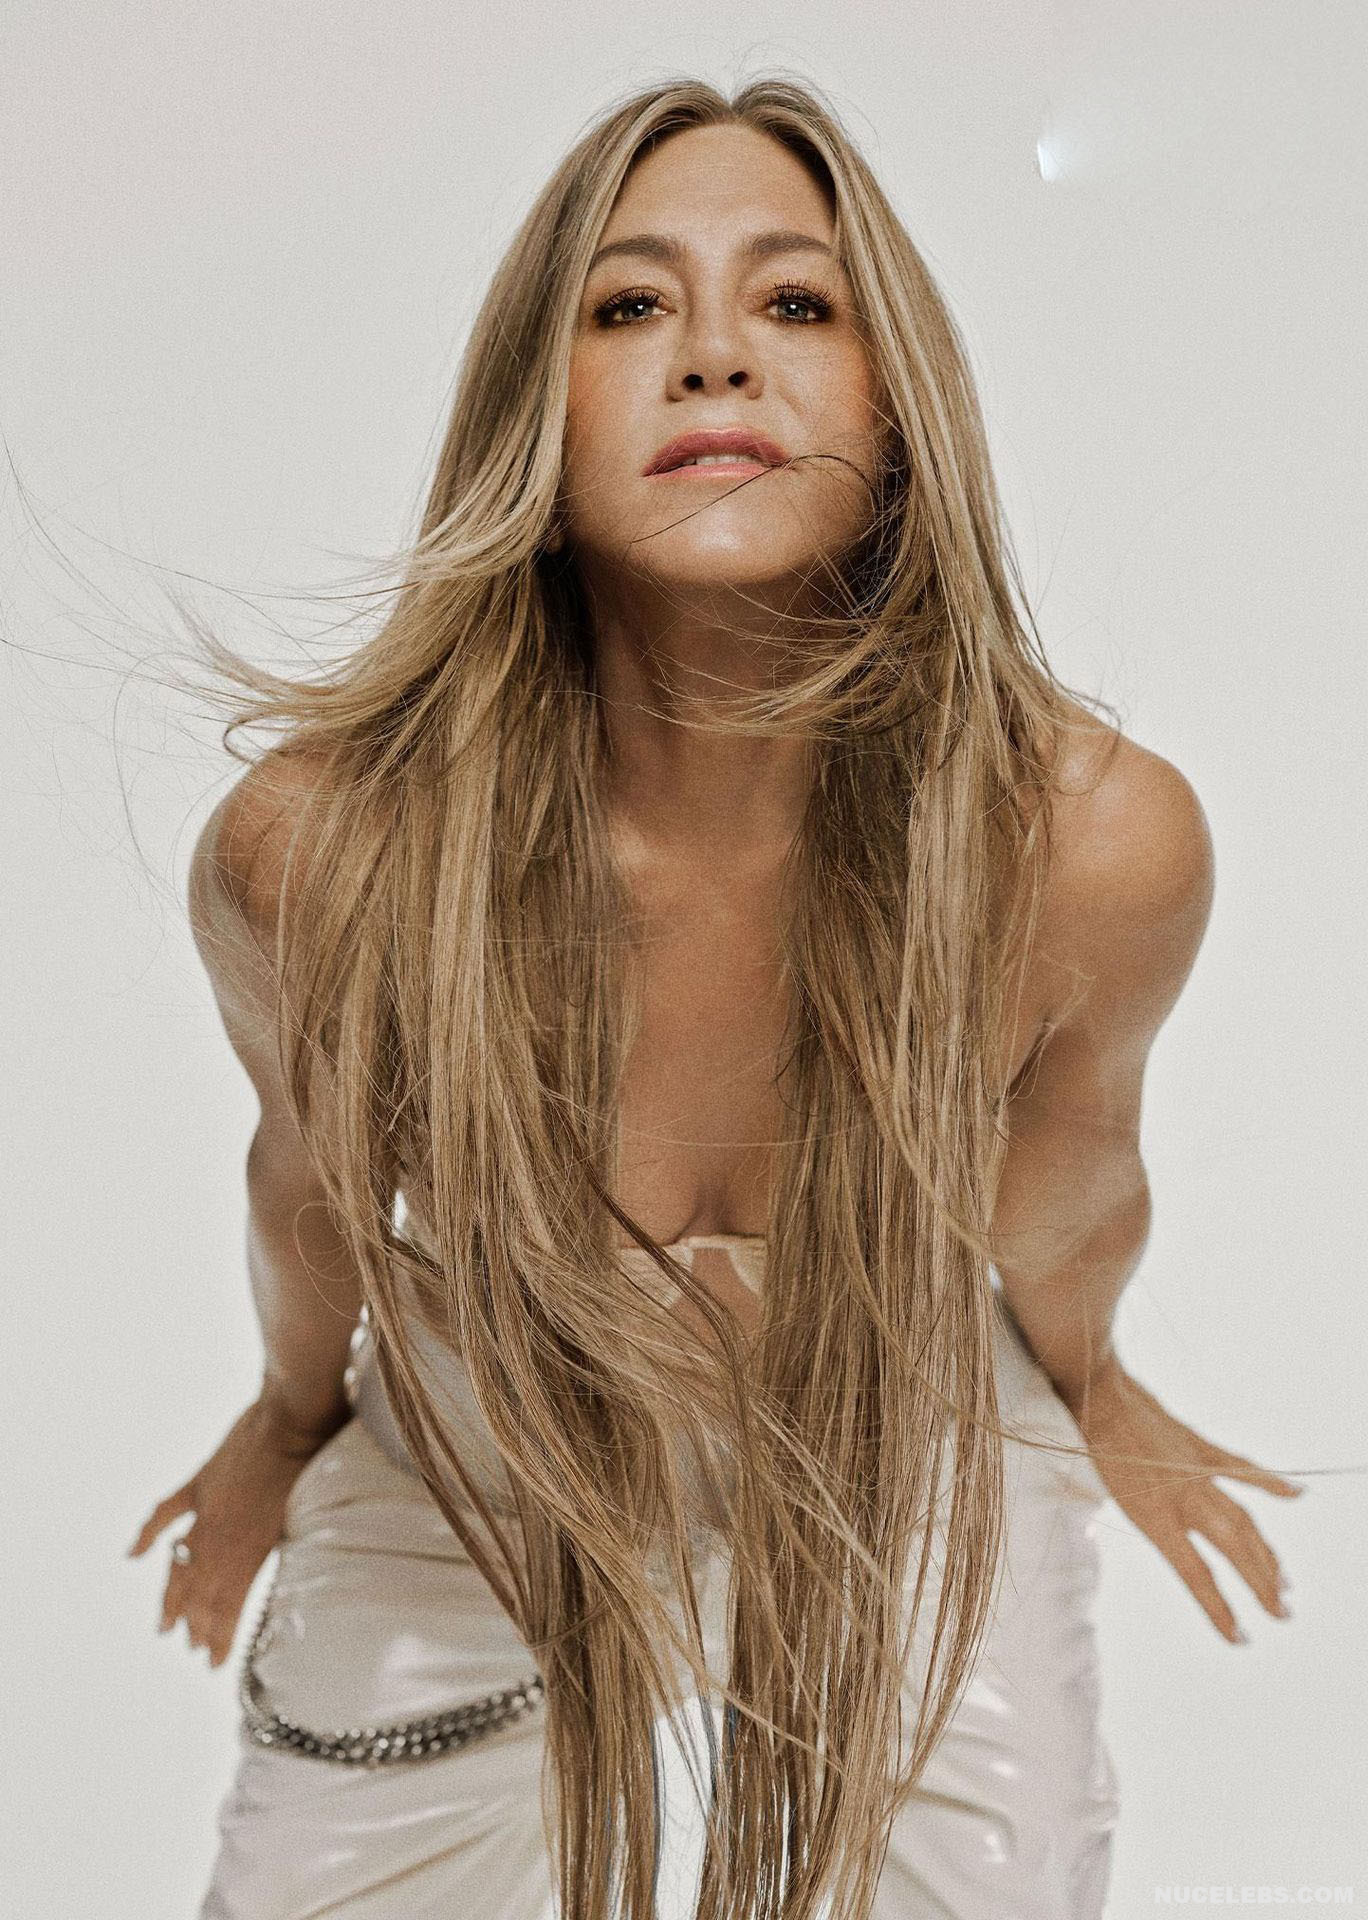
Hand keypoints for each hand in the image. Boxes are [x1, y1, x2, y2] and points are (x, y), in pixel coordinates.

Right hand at [125, 1393, 347, 1667]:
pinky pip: (166, 1513)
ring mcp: (208, 1508)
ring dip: (173, 1596)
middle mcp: (225, 1535)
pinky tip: (133, 1555)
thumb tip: (294, 1575)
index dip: (220, 1634)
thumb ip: (286, 1545)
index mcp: (255, 1547)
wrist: (296, 1415)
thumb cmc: (317, 1462)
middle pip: (202, 1590)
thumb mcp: (308, 1514)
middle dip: (197, 1624)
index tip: (214, 1662)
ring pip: (181, 1562)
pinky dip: (148, 1534)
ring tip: (166, 1626)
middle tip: (192, 1649)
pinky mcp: (201, 1482)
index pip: (229, 1602)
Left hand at [1063, 1360, 1303, 1643]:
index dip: (1219, 1610)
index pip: (1195, 1574)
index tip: (1240, 1639)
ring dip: (1266, 1553)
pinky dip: (1270, 1482)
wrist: (1100, 1396)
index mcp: (1155, 1518)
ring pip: (1244, 1519)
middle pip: (1233, 1550)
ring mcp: (1197, 1473)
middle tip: (1282, 1613)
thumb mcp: (1108, 1498)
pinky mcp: (1202, 1448)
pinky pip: (1242, 1469)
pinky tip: (1296, 1496)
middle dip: (1260, 1585)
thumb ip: (1145, 1521)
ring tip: (1284, 1583)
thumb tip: (1169, 1541)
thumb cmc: (1094, 1448)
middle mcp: (1183, 1500)